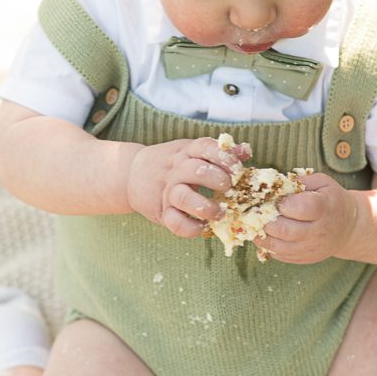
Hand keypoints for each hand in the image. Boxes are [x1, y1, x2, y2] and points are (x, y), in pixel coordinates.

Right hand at [126, 136, 243, 238]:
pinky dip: (191, 228)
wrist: (131, 174)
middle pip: (195, 171)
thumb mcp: (190, 151)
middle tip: (228, 187)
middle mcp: (175, 170)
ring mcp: (166, 192)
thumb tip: (245, 152)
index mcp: (185, 152)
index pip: (204, 147)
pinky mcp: (160, 212)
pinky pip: (175, 223)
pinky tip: (203, 226)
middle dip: (217, 179)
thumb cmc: (170, 164)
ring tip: (220, 212)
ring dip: (205, 207)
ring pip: (184, 197)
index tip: (237, 168)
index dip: (224, 157)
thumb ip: (218, 152)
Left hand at [259, 173, 360, 263]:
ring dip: (262, 235)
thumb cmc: (330, 200)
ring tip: (260, 224)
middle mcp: (319, 231)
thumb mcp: (322, 183)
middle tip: (261, 213)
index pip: (301, 208)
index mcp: (325, 208)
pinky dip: (267, 245)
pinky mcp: (304, 258)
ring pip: (277, 246)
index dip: (284, 203)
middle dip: (267, 220)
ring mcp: (311, 248)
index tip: (278, 200)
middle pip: (285, 230)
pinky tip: (268, 234)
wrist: (348, 227)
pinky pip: (278, 255)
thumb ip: (300, 182)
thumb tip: (275, 185)